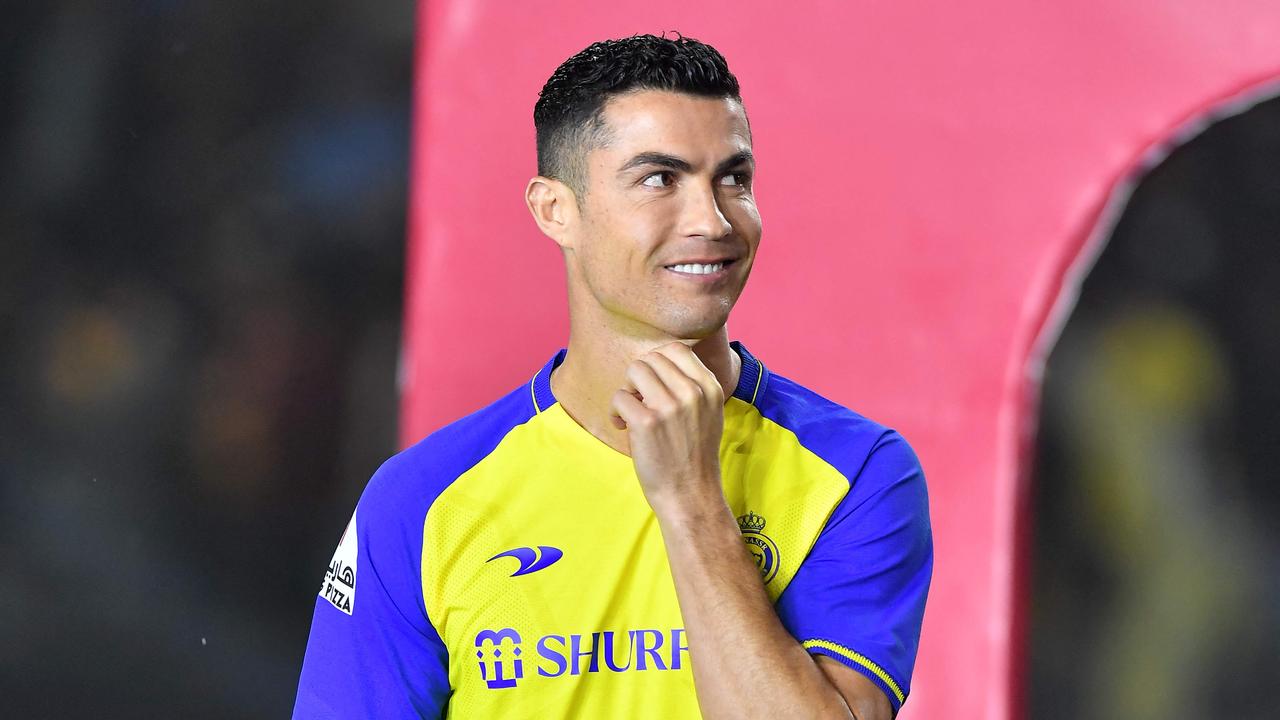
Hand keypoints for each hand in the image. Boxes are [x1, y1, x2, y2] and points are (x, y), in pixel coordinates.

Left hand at [610, 342, 725, 511]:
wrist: (690, 495)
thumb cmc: (694, 456)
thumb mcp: (710, 413)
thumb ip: (693, 386)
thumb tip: (661, 360)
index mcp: (709, 388)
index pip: (677, 348)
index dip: (657, 360)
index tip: (650, 381)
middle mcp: (692, 393)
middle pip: (651, 358)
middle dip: (639, 376)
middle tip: (639, 400)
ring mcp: (669, 406)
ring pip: (634, 370)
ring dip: (626, 389)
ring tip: (630, 411)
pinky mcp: (647, 422)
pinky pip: (619, 397)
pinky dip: (615, 411)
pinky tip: (622, 426)